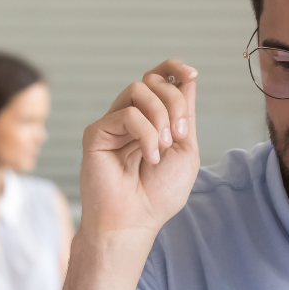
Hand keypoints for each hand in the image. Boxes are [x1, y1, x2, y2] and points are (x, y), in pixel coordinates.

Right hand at [78, 59, 198, 242]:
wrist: (135, 221)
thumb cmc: (159, 194)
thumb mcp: (185, 150)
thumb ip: (185, 115)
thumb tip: (187, 79)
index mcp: (152, 120)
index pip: (159, 79)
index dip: (174, 69)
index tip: (191, 74)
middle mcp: (131, 118)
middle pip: (153, 80)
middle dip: (174, 102)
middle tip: (180, 134)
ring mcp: (113, 124)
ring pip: (139, 90)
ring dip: (161, 116)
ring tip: (164, 147)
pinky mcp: (97, 132)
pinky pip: (127, 113)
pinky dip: (146, 133)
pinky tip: (149, 156)